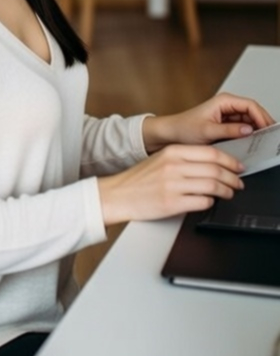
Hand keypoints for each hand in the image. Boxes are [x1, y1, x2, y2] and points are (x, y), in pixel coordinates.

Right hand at [98, 143, 245, 225]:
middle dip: (233, 178)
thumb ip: (184, 159)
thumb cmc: (138, 179)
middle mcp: (173, 166)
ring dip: (227, 191)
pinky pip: (202, 202)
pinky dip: (211, 202)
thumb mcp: (160, 160)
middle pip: (216, 170)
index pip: (211, 153)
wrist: (117, 194)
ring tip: (229, 193)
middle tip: (238, 182)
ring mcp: (173, 185)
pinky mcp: (172, 203)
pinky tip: (209, 201)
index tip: (237, 166)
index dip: (230, 161)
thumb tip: (213, 164)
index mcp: (172, 152)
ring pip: (213, 186)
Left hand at [142, 93, 273, 152]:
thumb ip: (229, 130)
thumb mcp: (207, 131)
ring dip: (257, 129)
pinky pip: (242, 126)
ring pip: (250, 120)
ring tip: (263, 140)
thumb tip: (248, 130)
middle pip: (253, 112)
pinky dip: (249, 133)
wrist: (170, 134)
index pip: (251, 105)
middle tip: (270, 137)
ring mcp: (226, 114)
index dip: (262, 117)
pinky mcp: (225, 123)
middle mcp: (226, 105)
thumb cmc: (183, 128)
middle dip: (263, 123)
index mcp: (223, 101)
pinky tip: (252, 142)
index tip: (268, 129)